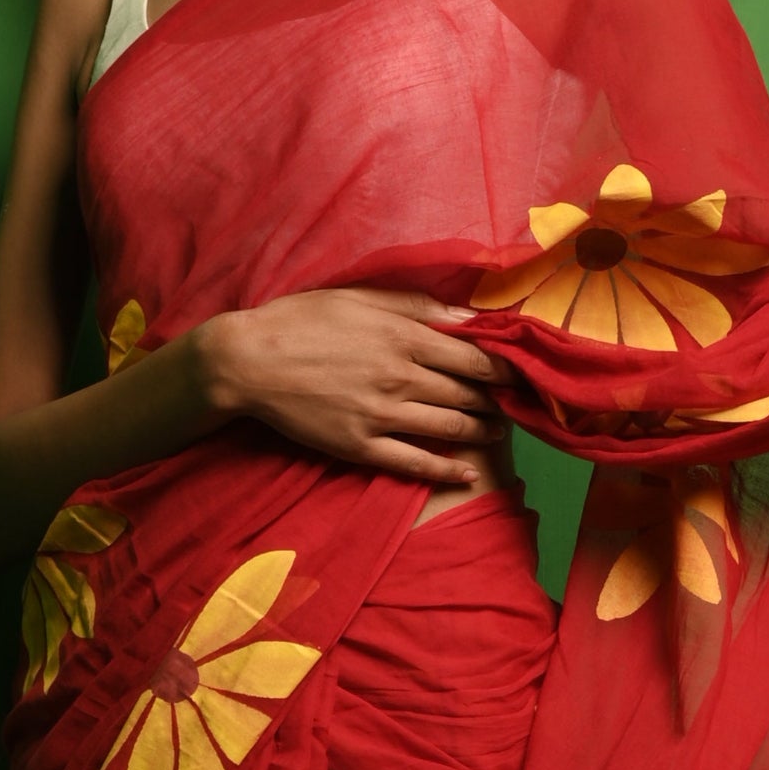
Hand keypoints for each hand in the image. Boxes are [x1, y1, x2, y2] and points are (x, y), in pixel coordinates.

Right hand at [193, 287, 506, 487]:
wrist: (248, 362)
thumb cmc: (300, 320)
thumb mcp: (359, 297)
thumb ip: (414, 305)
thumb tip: (464, 312)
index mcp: (404, 337)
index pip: (474, 356)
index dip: (504, 367)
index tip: (520, 371)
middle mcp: (401, 377)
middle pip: (468, 394)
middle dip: (497, 399)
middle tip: (515, 403)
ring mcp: (382, 416)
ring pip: (450, 427)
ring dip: (481, 431)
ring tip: (498, 430)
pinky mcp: (361, 446)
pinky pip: (415, 463)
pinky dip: (448, 470)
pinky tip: (469, 472)